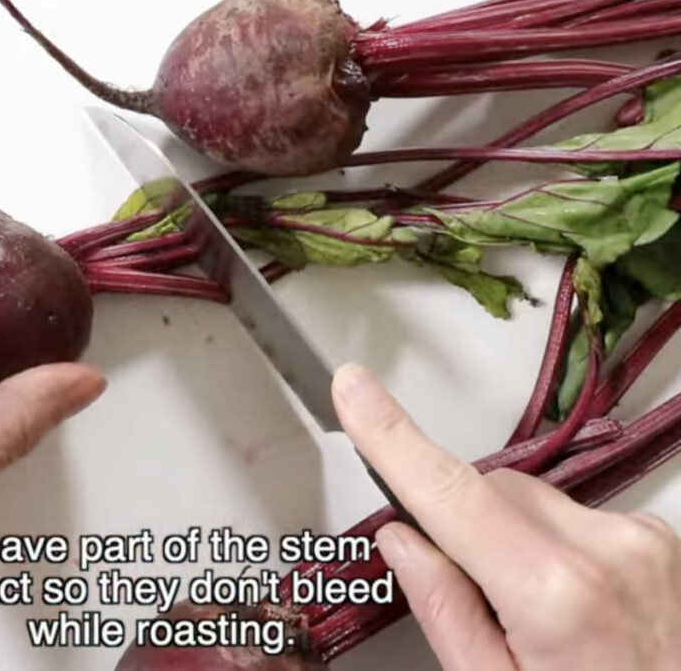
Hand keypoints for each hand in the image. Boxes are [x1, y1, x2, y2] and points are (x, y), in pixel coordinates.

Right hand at [333, 365, 680, 670]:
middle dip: (462, 525)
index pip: (449, 493)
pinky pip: (573, 513)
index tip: (355, 391)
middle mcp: (605, 549)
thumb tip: (402, 541)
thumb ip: (443, 610)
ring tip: (533, 613)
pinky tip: (569, 599)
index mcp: (553, 594)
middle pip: (489, 490)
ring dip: (510, 535)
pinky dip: (553, 542)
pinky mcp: (657, 537)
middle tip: (473, 598)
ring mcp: (640, 539)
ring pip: (530, 498)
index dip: (392, 438)